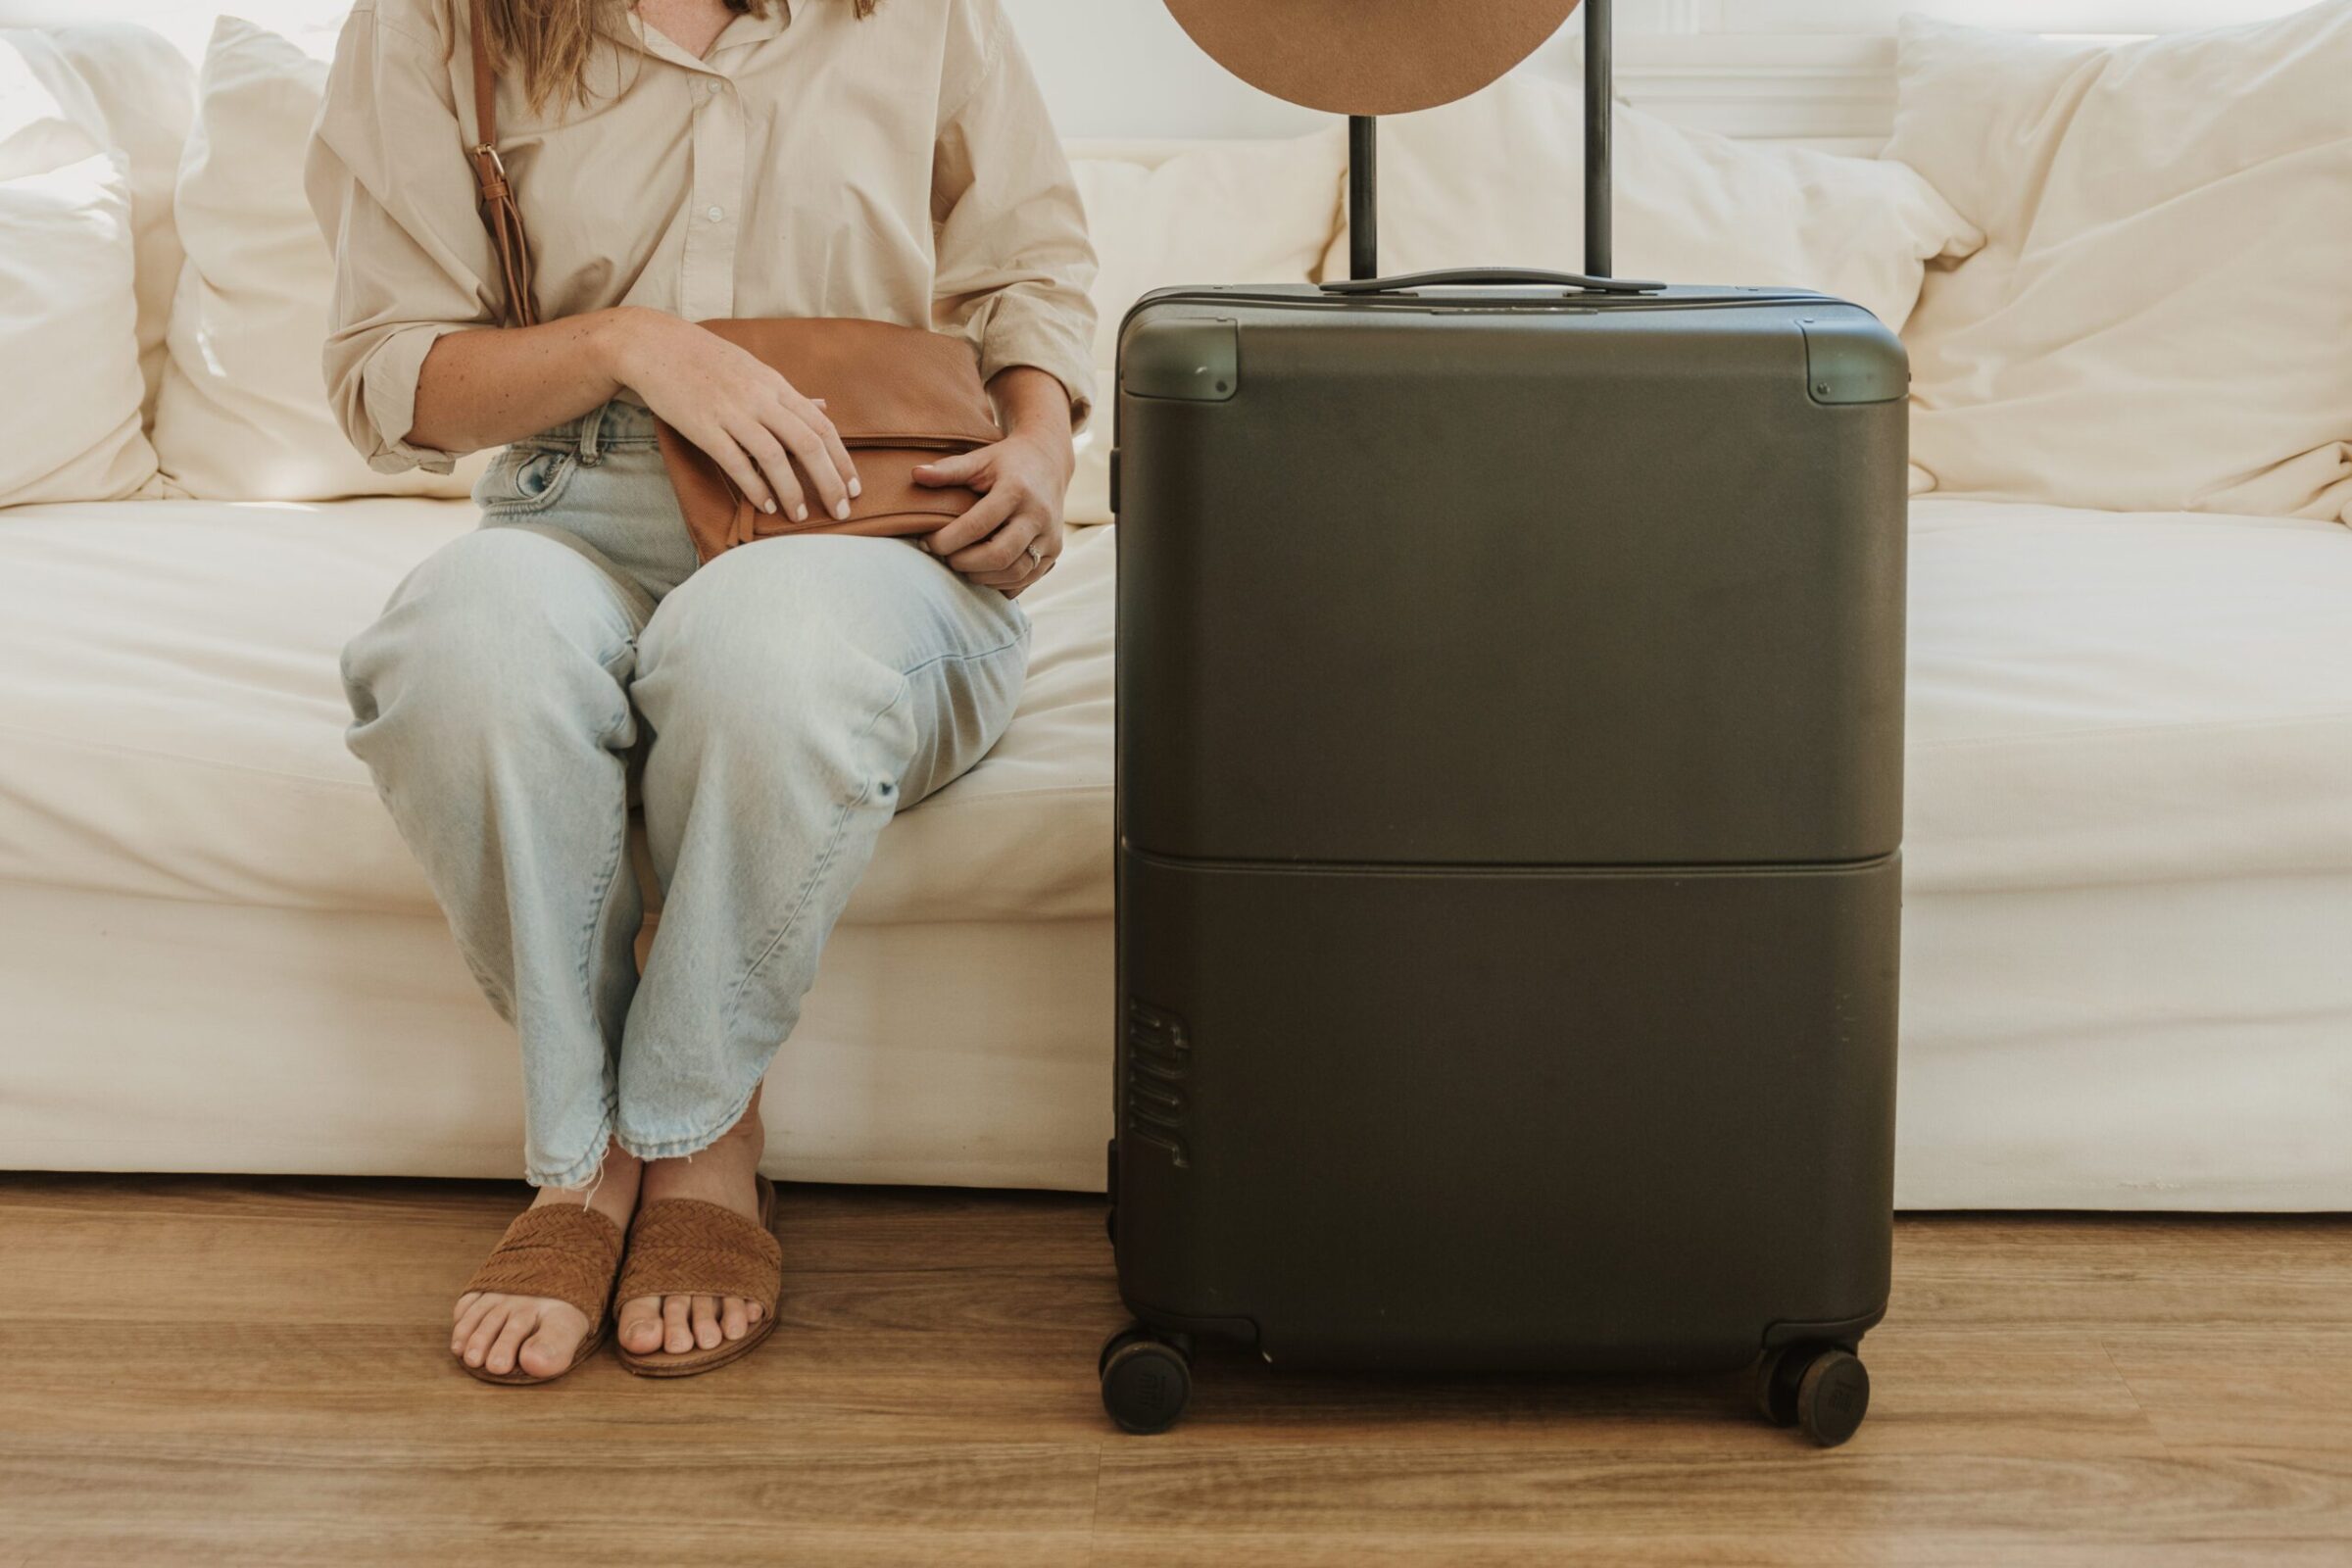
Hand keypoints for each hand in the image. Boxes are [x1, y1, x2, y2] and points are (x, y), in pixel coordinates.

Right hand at [604, 308, 858, 523]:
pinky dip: (754, 486)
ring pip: (774, 456)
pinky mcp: (703, 426)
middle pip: (807, 444)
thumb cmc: (708, 360)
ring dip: (792, 491)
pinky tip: (765, 505)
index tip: (855, 487)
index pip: (822, 426)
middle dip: (829, 482)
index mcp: (776, 385)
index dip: (842, 460)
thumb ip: (789, 395)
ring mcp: (731, 411)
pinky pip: (734, 461)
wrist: (656, 345)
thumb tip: (823, 409)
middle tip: (841, 511)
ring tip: (801, 516)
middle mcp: (760, 398)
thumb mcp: (756, 370)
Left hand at [911, 431, 1071, 596]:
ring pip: (1015, 572)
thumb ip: (948, 469)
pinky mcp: (1055, 551)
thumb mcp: (980, 459)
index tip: (928, 543)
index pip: (978, 525)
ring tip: (963, 566)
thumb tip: (915, 474)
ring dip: (983, 577)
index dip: (948, 540)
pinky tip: (984, 573)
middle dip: (966, 563)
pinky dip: (1002, 584)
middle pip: (999, 555)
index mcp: (1016, 490)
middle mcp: (1038, 515)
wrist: (1049, 462)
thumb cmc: (1007, 461)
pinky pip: (1027, 579)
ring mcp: (1050, 536)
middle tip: (946, 558)